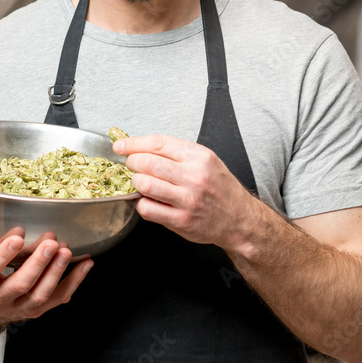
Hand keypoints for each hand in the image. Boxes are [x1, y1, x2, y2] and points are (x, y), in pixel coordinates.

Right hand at [0, 228, 91, 328]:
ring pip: (41, 295)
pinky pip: (58, 298)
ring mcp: (19, 307)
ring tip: (67, 250)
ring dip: (56, 273)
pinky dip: (74, 282)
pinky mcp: (36, 309)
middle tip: (51, 241)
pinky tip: (86, 264)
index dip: (2, 256)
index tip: (17, 237)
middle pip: (20, 285)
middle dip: (38, 263)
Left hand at [113, 135, 257, 247]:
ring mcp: (188, 199)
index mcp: (199, 156)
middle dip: (132, 163)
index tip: (121, 146)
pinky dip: (141, 204)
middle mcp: (194, 176)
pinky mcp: (181, 220)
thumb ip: (178, 154)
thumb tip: (142, 148)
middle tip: (132, 166)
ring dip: (136, 183)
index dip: (134, 143)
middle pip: (147, 162)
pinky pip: (148, 209)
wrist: (240, 219)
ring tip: (140, 183)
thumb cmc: (221, 189)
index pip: (158, 143)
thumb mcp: (206, 161)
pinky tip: (148, 202)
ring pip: (145, 185)